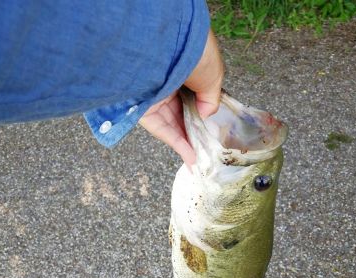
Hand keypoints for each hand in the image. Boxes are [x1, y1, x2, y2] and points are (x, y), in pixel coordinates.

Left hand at [139, 29, 223, 166]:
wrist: (169, 43)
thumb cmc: (194, 52)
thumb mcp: (213, 75)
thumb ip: (210, 99)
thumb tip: (204, 116)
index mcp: (182, 67)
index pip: (190, 94)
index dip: (200, 111)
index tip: (210, 126)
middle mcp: (165, 80)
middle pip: (179, 111)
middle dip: (193, 129)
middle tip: (206, 146)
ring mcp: (153, 94)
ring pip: (170, 122)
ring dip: (186, 140)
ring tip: (201, 156)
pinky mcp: (142, 107)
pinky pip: (160, 128)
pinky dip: (176, 142)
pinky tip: (191, 155)